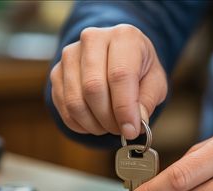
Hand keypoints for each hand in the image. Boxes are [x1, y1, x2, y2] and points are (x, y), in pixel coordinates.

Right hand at [50, 24, 166, 138]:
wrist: (117, 56)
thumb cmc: (140, 69)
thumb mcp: (155, 81)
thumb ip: (148, 101)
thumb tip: (134, 123)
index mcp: (124, 37)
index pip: (120, 75)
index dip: (124, 108)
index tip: (131, 131)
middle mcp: (93, 39)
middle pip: (93, 88)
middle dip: (108, 119)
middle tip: (121, 130)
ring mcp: (70, 55)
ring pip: (75, 101)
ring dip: (94, 124)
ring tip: (109, 126)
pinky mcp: (56, 72)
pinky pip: (64, 108)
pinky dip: (80, 124)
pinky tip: (95, 123)